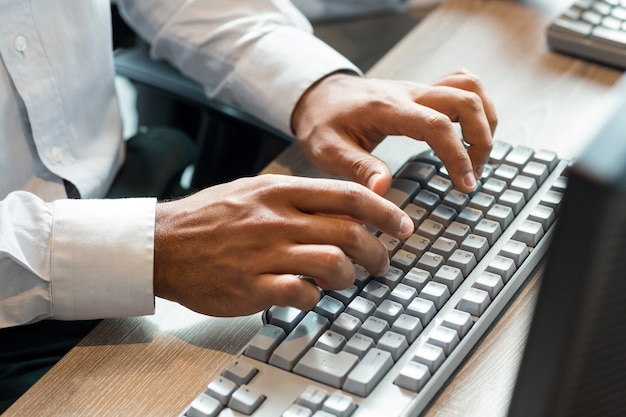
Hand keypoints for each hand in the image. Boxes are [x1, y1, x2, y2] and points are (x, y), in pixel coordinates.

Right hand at [153, 174, 412, 316]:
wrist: (163, 243)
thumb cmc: (212, 217)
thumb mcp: (255, 192)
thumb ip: (299, 199)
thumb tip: (346, 210)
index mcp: (280, 191)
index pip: (349, 196)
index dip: (385, 212)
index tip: (403, 226)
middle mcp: (277, 219)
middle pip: (349, 232)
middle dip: (377, 252)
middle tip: (381, 263)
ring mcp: (264, 254)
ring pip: (332, 265)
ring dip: (350, 277)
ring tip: (346, 281)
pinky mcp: (251, 286)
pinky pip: (301, 294)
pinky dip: (315, 298)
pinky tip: (309, 295)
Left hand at [291, 69, 497, 194]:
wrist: (318, 96)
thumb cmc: (322, 122)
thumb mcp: (328, 150)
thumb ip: (358, 169)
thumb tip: (384, 191)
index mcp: (388, 109)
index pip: (437, 124)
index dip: (458, 155)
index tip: (465, 184)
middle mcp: (409, 93)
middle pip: (466, 99)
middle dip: (482, 139)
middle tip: (472, 174)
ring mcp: (418, 90)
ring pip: (470, 88)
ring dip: (484, 120)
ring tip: (475, 156)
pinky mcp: (422, 93)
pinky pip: (461, 86)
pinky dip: (476, 107)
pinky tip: (469, 133)